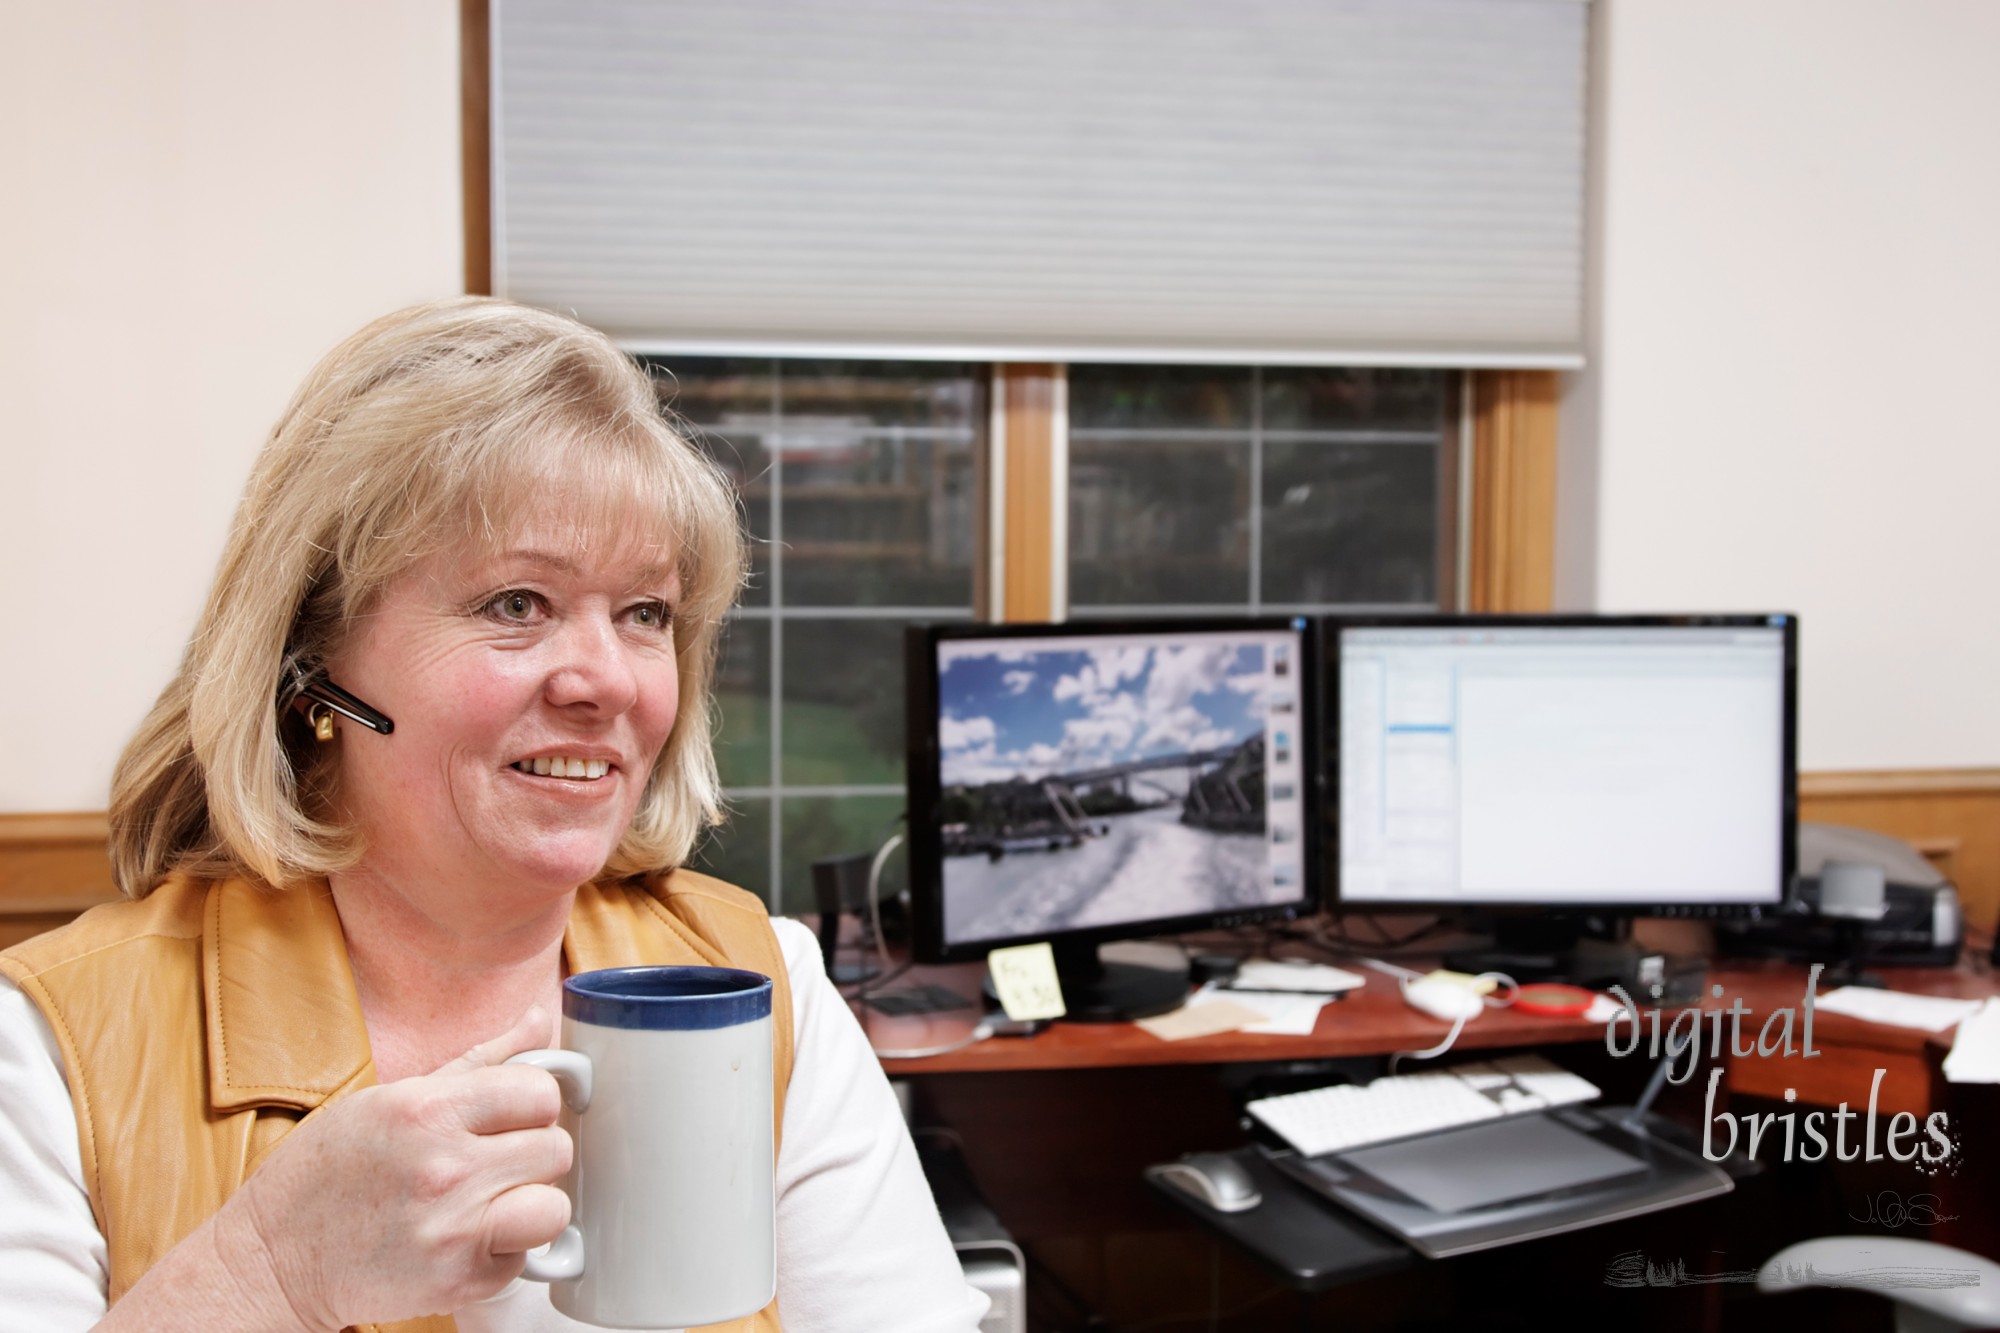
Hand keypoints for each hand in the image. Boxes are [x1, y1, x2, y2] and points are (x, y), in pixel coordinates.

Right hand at [212, 1005, 572, 1329]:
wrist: (272, 1259)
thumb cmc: (328, 1170)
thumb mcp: (392, 1097)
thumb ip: (480, 1059)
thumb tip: (539, 1018)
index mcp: (426, 1111)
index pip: (540, 1092)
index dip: (533, 1101)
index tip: (512, 1114)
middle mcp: (444, 1170)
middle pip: (555, 1148)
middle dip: (533, 1151)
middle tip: (496, 1159)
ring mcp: (452, 1231)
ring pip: (554, 1208)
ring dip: (531, 1204)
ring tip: (494, 1200)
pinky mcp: (458, 1283)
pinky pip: (525, 1258)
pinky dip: (504, 1251)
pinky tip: (467, 1238)